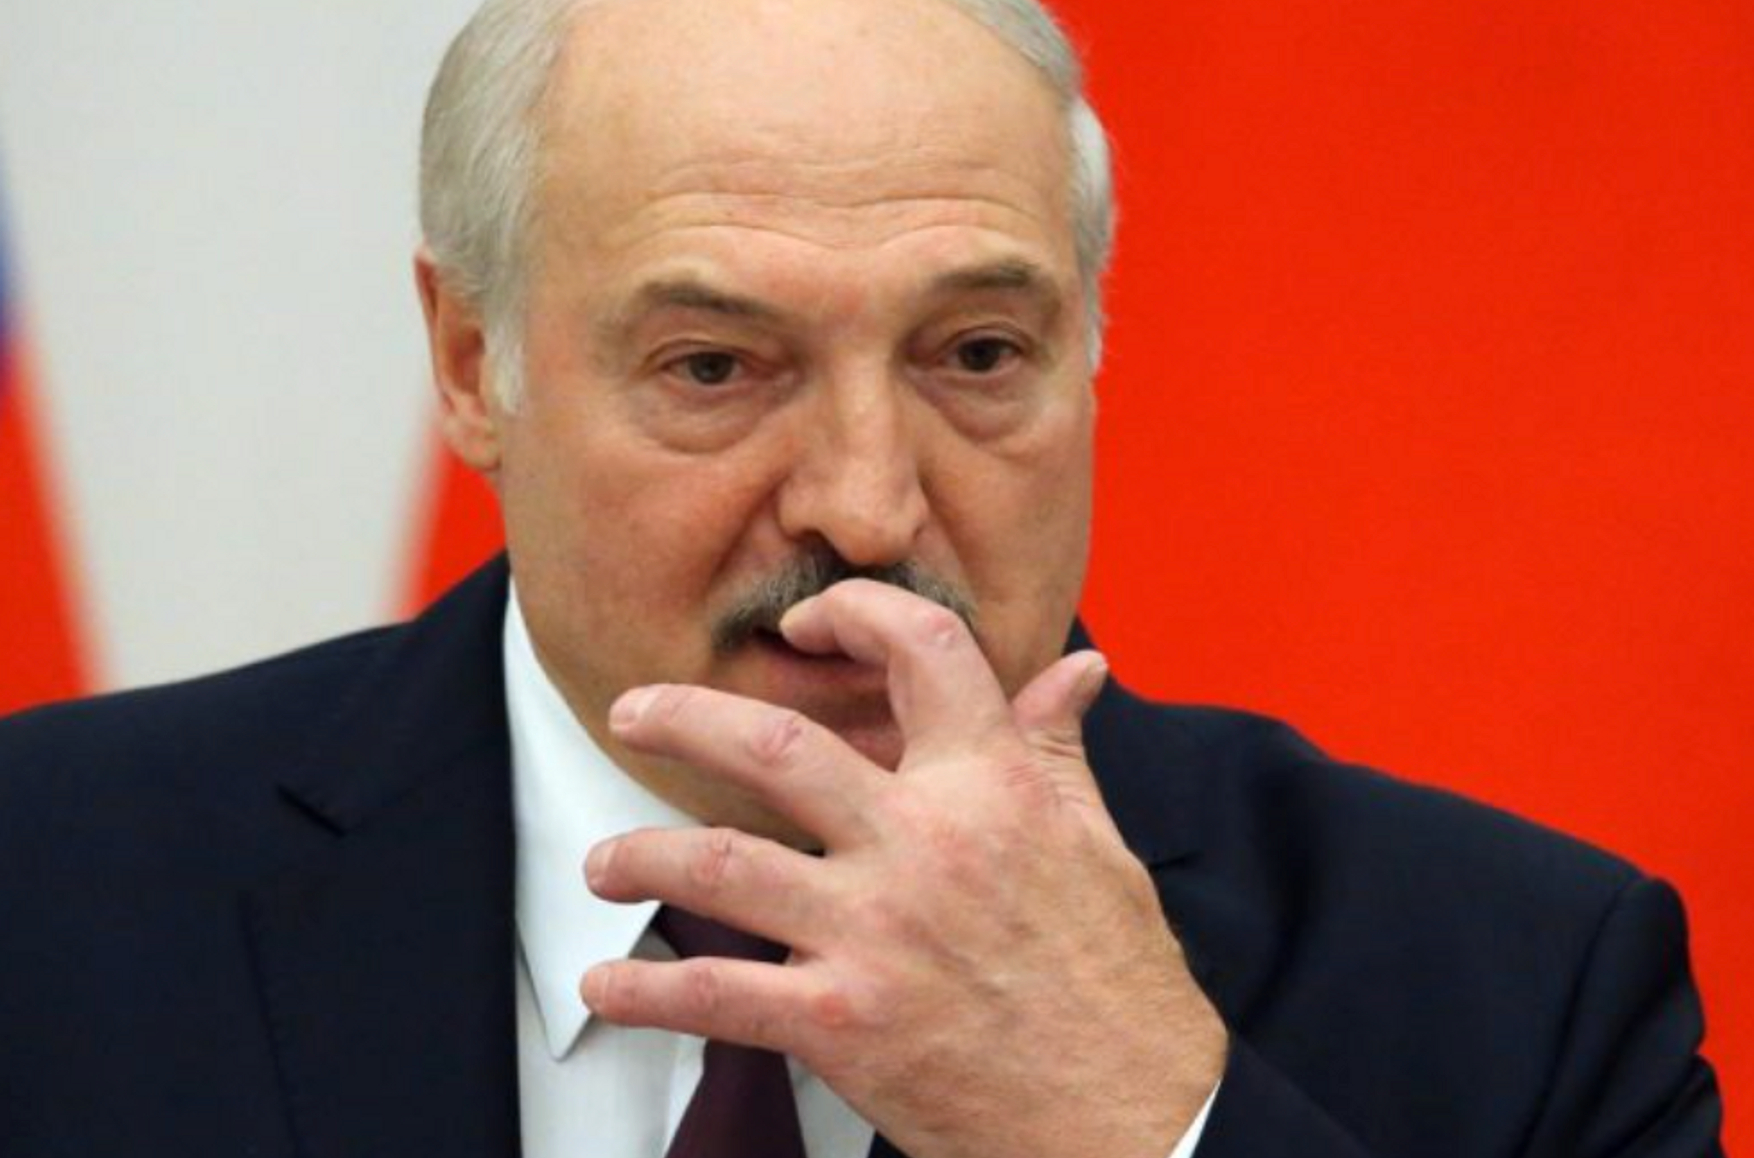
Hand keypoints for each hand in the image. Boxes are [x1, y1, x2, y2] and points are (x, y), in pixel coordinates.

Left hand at [581, 580, 1226, 1157]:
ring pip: (722, 865)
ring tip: (604, 862)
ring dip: (643, 856)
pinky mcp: (843, 1022)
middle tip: (633, 712)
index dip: (857, 614)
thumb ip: (1055, 749)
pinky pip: (718, 997)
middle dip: (684, 718)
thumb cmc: (1115, 981)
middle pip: (777, 748)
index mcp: (994, 787)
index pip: (922, 652)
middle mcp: (924, 844)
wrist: (1130, 1121)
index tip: (811, 622)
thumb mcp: (1097, 844)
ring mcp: (876, 933)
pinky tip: (608, 987)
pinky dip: (649, 993)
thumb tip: (1077, 669)